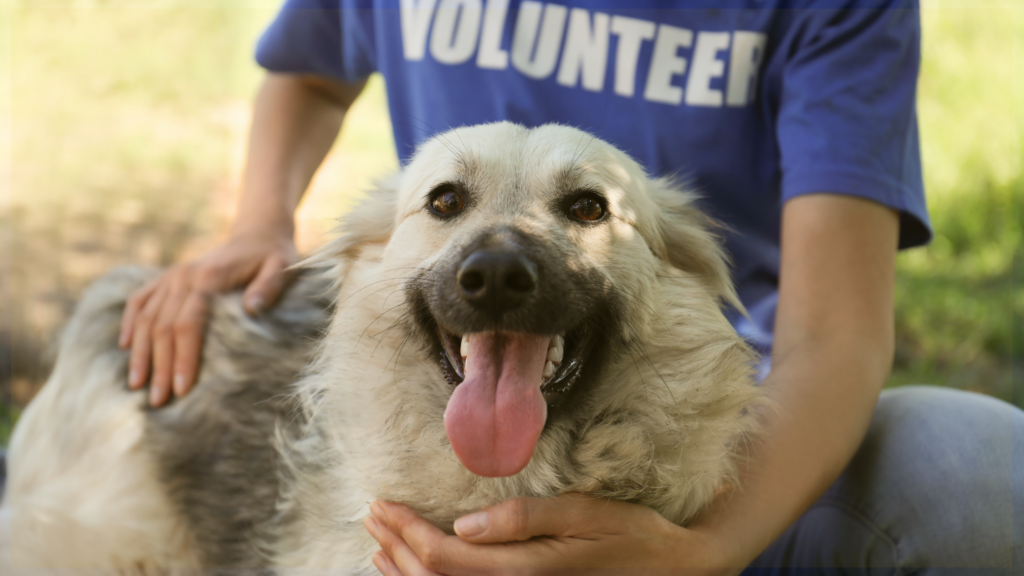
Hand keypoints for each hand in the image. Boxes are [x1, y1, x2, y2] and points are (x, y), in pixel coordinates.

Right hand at [118, 229, 297, 405]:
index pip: (187, 324)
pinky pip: (139, 300)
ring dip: (140, 353)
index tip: (182, 389)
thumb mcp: (281, 268)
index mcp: (208, 278)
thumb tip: (252, 309)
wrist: (258, 233)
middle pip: (162, 327)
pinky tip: (125, 347)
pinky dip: (130, 322)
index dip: (183, 358)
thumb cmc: (273, 257)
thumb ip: (268, 288)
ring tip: (136, 385)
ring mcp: (172, 276)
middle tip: (158, 400)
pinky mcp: (167, 278)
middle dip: (159, 366)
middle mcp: (183, 276)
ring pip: (145, 317)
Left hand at [364, 494, 732, 574]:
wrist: (666, 566)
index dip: (407, 532)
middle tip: (371, 514)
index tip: (381, 504)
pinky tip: (415, 568)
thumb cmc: (628, 532)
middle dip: (398, 546)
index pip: (446, 558)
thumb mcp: (582, 513)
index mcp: (524, 570)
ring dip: (406, 568)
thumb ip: (524, 519)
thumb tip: (464, 526)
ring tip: (379, 542)